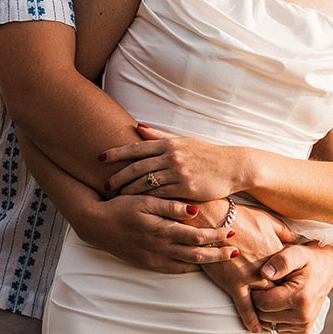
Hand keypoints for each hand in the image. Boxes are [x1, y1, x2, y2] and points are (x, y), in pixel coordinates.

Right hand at [69, 193, 237, 273]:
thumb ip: (170, 206)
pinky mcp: (147, 264)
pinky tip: (198, 263)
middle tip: (237, 252)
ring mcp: (154, 259)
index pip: (197, 237)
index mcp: (162, 231)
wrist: (96, 225)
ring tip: (223, 258)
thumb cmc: (121, 207)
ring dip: (207, 263)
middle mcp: (160, 248)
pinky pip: (173, 269)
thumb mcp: (145, 201)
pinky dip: (189, 267)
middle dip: (218, 254)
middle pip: (197, 256)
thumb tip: (194, 210)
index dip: (216, 236)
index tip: (232, 232)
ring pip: (187, 265)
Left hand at [100, 124, 246, 201]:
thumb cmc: (206, 154)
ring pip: (146, 183)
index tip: (99, 157)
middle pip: (137, 167)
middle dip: (119, 176)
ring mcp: (178, 173)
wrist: (232, 166)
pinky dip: (147, 201)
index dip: (116, 153)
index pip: (136, 147)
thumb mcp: (183, 141)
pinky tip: (138, 206)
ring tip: (117, 197)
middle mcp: (171, 157)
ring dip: (129, 191)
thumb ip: (159, 137)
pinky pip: (161, 196)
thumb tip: (138, 127)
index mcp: (169, 144)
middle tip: (105, 185)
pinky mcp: (185, 189)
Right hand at [198, 206, 296, 332]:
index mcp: (276, 252)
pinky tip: (256, 330)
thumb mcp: (266, 218)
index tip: (297, 288)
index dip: (294, 282)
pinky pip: (245, 308)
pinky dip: (251, 320)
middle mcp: (266, 268)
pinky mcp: (234, 284)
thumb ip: (283, 230)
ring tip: (275, 321)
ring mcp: (250, 278)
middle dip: (285, 300)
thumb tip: (296, 237)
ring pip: (266, 302)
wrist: (212, 219)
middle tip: (289, 310)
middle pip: (281, 290)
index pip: (291, 273)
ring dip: (271, 312)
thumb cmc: (239, 216)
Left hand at [251, 242, 332, 333]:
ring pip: (268, 324)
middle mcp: (303, 316)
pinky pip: (276, 328)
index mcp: (300, 298)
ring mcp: (304, 325)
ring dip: (264, 310)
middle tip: (262, 286)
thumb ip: (281, 261)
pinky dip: (272, 317)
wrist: (326, 269)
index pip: (263, 303)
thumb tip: (265, 273)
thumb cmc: (308, 260)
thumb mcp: (296, 253)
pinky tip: (277, 302)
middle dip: (258, 301)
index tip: (258, 280)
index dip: (255, 292)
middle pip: (263, 316)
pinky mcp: (303, 329)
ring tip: (270, 293)